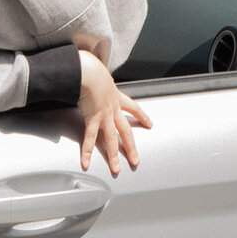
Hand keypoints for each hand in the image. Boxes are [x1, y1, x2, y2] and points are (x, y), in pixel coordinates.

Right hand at [76, 49, 151, 174]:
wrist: (89, 70)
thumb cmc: (90, 68)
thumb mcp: (98, 72)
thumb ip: (97, 76)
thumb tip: (89, 70)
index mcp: (116, 95)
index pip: (133, 107)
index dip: (142, 116)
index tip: (150, 124)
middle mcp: (113, 108)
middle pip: (126, 131)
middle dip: (131, 147)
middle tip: (136, 160)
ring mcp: (104, 115)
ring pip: (112, 139)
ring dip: (114, 156)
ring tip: (116, 169)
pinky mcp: (93, 118)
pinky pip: (90, 139)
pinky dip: (87, 152)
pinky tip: (86, 163)